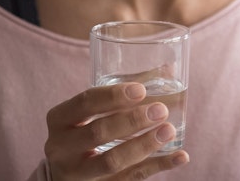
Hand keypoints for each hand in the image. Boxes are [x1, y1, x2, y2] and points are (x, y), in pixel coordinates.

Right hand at [44, 82, 188, 179]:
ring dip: (144, 145)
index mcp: (59, 120)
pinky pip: (130, 180)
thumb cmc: (82, 133)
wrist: (64, 176)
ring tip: (169, 130)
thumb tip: (170, 70)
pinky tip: (180, 156)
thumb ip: (121, 95)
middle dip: (132, 120)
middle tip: (161, 109)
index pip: (84, 103)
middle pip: (97, 133)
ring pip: (112, 161)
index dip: (113, 96)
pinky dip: (158, 166)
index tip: (141, 90)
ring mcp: (78, 174)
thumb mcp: (88, 114)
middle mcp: (62, 148)